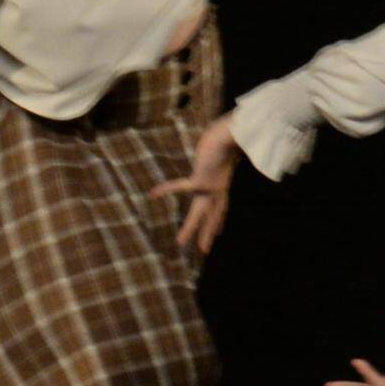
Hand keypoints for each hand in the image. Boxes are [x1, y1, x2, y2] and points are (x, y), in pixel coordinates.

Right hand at [151, 114, 241, 253]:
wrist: (231, 134)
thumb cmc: (227, 135)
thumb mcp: (223, 145)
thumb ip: (222, 148)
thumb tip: (227, 140)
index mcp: (223, 183)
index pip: (222, 206)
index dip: (219, 220)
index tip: (220, 232)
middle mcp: (218, 188)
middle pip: (213, 215)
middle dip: (208, 233)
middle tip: (204, 251)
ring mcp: (209, 187)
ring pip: (198, 212)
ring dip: (189, 228)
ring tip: (180, 243)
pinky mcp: (200, 181)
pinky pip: (178, 186)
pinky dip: (165, 188)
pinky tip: (153, 194)